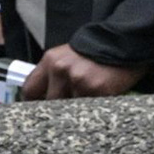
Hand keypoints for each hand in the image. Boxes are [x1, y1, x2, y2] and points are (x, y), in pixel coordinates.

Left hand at [18, 46, 144, 99]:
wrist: (123, 43)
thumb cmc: (94, 53)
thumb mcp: (67, 58)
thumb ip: (53, 75)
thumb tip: (41, 98)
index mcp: (51, 61)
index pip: (30, 90)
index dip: (34, 102)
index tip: (40, 107)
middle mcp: (61, 70)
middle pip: (49, 103)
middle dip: (58, 108)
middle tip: (68, 106)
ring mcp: (78, 81)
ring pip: (68, 109)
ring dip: (77, 109)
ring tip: (88, 97)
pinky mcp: (96, 91)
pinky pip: (87, 110)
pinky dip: (92, 108)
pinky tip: (99, 97)